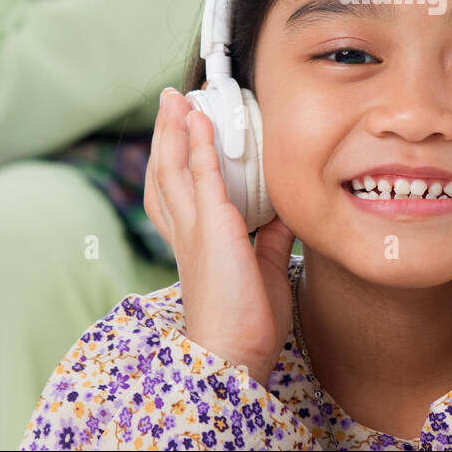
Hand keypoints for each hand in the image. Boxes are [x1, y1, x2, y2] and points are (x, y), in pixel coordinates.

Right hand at [144, 87, 297, 386]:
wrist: (236, 353)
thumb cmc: (248, 321)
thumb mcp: (267, 267)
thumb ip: (273, 235)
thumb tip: (287, 209)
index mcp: (194, 244)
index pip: (175, 195)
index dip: (174, 160)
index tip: (180, 134)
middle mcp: (186, 232)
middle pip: (164, 172)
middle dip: (165, 134)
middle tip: (171, 102)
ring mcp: (194, 227)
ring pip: (172, 166)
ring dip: (175, 127)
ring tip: (177, 98)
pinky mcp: (211, 225)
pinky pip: (201, 174)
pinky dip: (198, 143)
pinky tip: (198, 119)